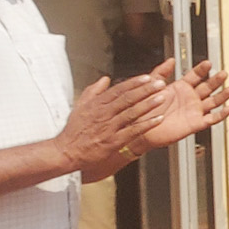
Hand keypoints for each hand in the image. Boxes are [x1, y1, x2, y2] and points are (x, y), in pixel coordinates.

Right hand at [54, 73, 169, 170]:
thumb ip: (94, 91)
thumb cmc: (74, 131)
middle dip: (145, 90)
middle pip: (127, 98)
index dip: (134, 83)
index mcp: (97, 104)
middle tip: (159, 83)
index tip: (147, 77)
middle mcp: (104, 114)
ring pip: (131, 113)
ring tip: (162, 97)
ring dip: (148, 105)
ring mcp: (109, 128)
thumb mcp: (80, 106)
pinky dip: (146, 125)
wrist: (66, 152)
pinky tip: (158, 120)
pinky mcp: (113, 141)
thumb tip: (105, 79)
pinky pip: (132, 131)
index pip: (119, 90)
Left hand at [138, 59, 228, 149]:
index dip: (202, 70)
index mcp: (180, 88)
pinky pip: (211, 119)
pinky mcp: (195, 124)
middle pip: (208, 87)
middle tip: (224, 73)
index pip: (195, 76)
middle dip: (216, 80)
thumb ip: (161, 72)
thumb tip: (170, 60)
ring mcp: (193, 111)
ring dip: (223, 96)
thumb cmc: (143, 109)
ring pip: (213, 102)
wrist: (140, 129)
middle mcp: (189, 99)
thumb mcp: (151, 86)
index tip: (208, 63)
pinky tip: (228, 108)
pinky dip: (221, 115)